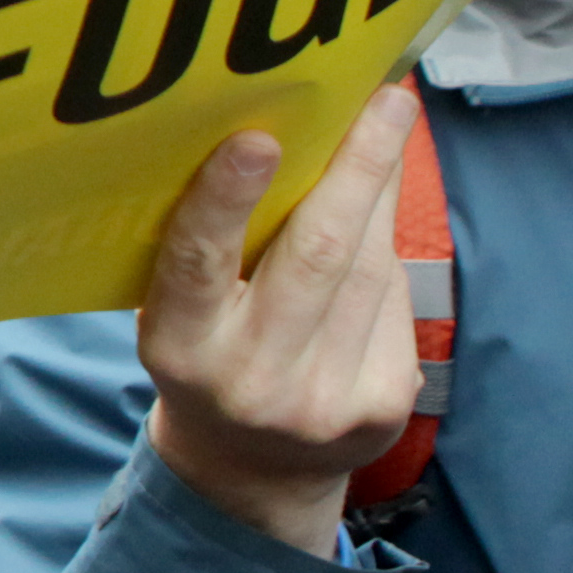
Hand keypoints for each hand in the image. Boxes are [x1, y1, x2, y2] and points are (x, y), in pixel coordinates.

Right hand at [134, 90, 423, 558]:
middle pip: (318, 255)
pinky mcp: (383, 406)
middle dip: (356, 167)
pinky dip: (385, 255)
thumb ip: (209, 252)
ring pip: (370, 269)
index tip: (257, 138)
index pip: (199, 266)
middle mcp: (253, 379)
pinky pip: (393, 304)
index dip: (226, 200)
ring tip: (384, 124)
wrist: (252, 473)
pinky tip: (373, 225)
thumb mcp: (178, 318)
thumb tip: (268, 138)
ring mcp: (325, 399)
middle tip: (384, 99)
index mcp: (182, 351)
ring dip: (380, 191)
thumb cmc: (208, 359)